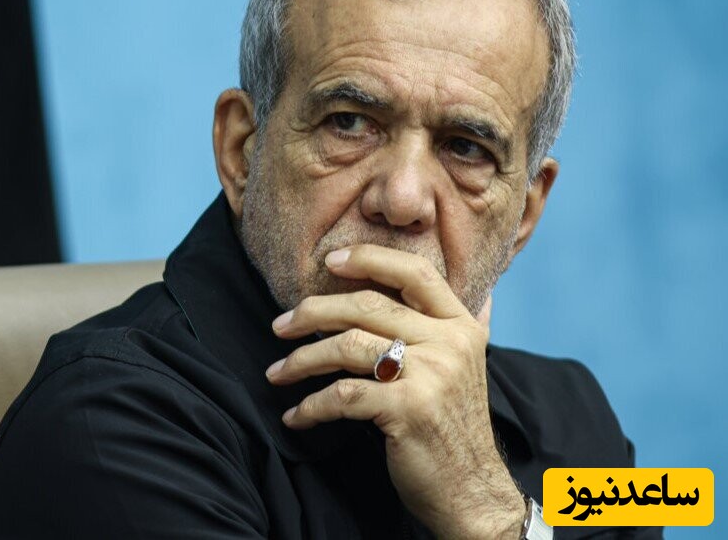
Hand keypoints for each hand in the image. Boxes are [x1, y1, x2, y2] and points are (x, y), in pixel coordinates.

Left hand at [264, 245, 523, 538]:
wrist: (472, 491)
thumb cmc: (453, 426)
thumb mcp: (467, 367)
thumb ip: (454, 327)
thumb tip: (461, 287)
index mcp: (461, 325)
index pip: (414, 272)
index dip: (369, 258)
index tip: (329, 260)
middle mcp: (450, 342)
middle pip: (367, 305)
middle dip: (313, 312)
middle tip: (280, 325)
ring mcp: (432, 375)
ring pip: (347, 346)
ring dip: (302, 360)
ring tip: (277, 372)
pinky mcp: (409, 409)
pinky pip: (343, 394)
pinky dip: (311, 405)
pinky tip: (297, 415)